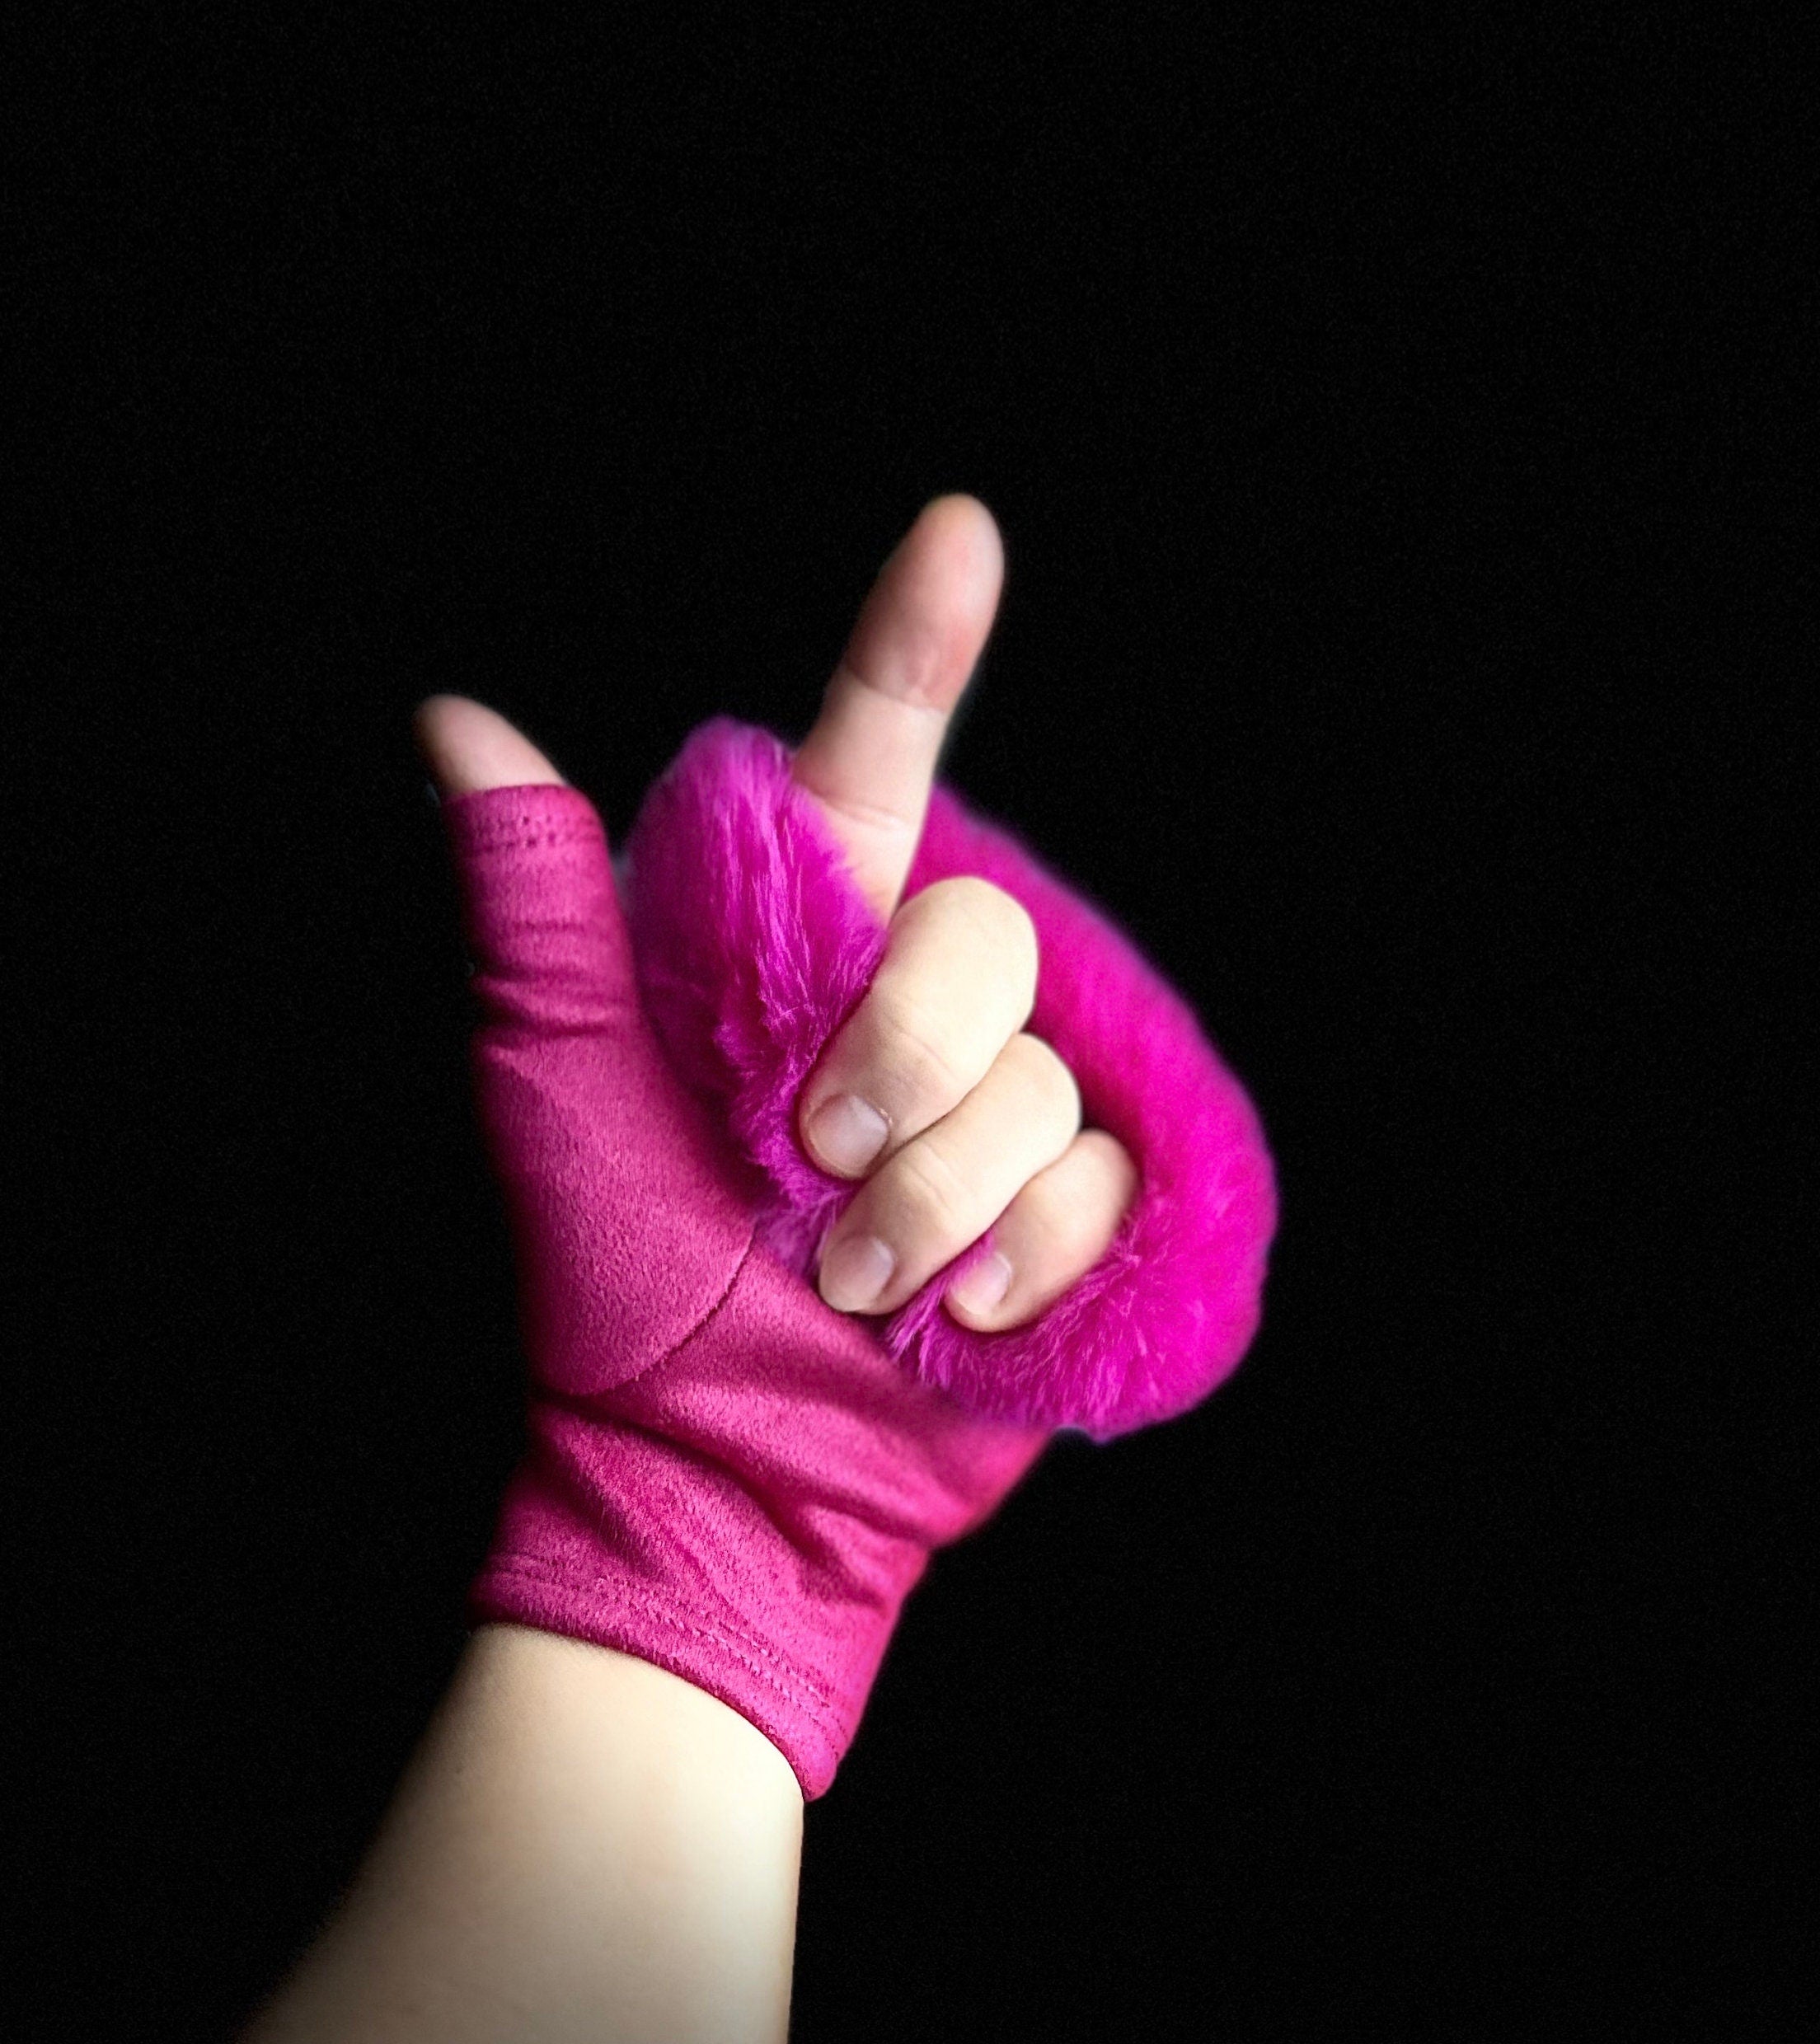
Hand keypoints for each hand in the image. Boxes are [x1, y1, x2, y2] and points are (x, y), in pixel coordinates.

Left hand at [416, 494, 1136, 1333]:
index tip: (959, 532)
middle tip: (803, 1169)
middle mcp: (905, 1014)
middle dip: (897, 1065)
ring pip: (1042, 1077)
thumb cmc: (619, 1281)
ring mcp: (995, 1111)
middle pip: (977, 939)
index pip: (870, 771)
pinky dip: (1027, 1251)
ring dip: (939, 1197)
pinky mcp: (1065, 1210)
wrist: (717, 1469)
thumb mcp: (555, 1086)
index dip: (916, 652)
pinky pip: (1102, 1174)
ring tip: (852, 1278)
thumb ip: (535, 908)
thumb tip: (451, 718)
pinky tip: (961, 1313)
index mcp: (792, 956)